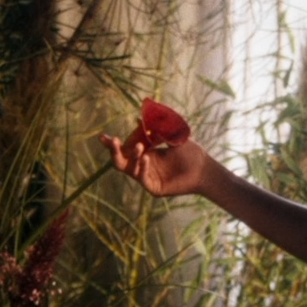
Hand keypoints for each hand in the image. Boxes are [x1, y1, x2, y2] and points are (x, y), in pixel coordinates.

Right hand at [99, 134, 214, 197]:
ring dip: (132, 157)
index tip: (102, 137)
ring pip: (130, 169)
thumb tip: (140, 118)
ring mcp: (148, 178)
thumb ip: (156, 129)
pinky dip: (142, 168)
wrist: (204, 168)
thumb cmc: (190, 152)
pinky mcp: (154, 188)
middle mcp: (144, 166)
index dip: (112, 144)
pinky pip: (142, 178)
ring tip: (139, 146)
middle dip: (114, 151)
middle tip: (112, 140)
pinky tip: (146, 158)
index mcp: (145, 153)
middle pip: (121, 161)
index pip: (124, 149)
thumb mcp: (171, 136)